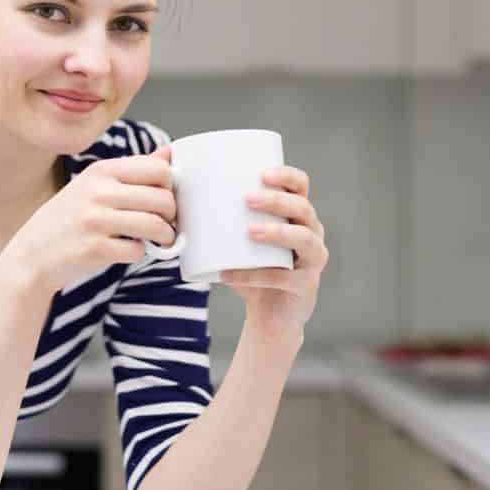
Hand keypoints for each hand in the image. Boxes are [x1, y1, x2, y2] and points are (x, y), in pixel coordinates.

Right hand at [4, 146, 177, 295]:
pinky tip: (128, 249)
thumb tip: (168, 154)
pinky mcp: (95, 248)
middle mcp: (99, 191)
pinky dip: (139, 253)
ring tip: (159, 239)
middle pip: (162, 199)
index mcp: (102, 170)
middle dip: (171, 215)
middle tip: (165, 222)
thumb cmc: (69, 218)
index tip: (164, 197)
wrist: (32, 253)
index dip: (170, 186)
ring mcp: (96, 220)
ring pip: (155, 225)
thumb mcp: (94, 184)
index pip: (159, 169)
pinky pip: (138, 250)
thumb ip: (133, 169)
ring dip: (164, 236)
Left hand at [218, 164, 328, 343]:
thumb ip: (218, 222)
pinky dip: (253, 275)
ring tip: (249, 232)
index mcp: (297, 215)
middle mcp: (312, 233)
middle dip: (276, 200)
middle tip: (247, 199)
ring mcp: (313, 260)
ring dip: (276, 232)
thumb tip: (176, 201)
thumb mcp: (239, 242)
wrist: (270, 315)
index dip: (286, 175)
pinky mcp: (306, 286)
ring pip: (303, 238)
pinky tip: (227, 275)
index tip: (261, 174)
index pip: (301, 185)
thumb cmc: (253, 269)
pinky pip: (283, 277)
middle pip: (302, 207)